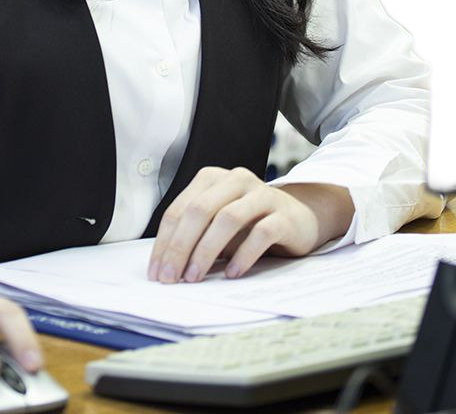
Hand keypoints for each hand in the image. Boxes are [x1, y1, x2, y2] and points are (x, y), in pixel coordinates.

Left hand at [148, 167, 353, 282]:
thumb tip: (166, 266)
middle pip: (199, 211)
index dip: (165, 241)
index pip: (180, 209)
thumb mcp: (217, 224)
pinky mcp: (283, 214)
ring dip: (207, 250)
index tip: (156, 271)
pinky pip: (261, 232)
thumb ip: (195, 235)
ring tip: (195, 277)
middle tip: (170, 277)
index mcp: (211, 178)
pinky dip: (243, 254)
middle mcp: (234, 180)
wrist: (299, 218)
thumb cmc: (249, 223)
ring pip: (227, 219)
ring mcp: (261, 194)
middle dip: (180, 246)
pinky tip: (232, 274)